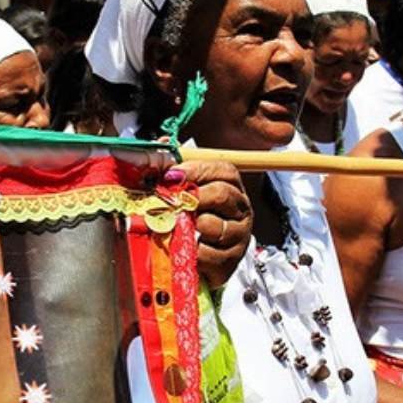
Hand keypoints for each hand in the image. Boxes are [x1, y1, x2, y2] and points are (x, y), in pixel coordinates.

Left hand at [173, 160, 250, 289]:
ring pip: (216, 226)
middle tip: (173, 203)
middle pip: (222, 194)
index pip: (224, 171)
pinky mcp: (231, 261)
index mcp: (231, 187)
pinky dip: (193, 253)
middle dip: (194, 197)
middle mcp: (240, 209)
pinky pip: (211, 255)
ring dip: (192, 227)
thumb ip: (171, 167)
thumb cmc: (185, 221)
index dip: (198, 170)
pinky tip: (185, 251)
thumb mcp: (178, 191)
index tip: (172, 176)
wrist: (189, 261)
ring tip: (179, 229)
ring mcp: (238, 235)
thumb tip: (162, 141)